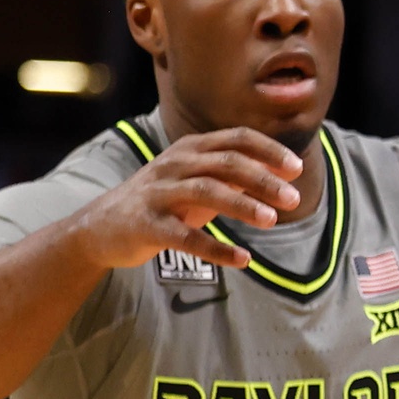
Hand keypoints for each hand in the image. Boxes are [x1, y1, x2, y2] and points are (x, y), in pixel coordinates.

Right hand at [71, 127, 303, 270]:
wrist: (102, 226)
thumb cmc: (163, 201)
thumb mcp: (199, 181)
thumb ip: (237, 177)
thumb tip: (282, 175)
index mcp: (190, 149)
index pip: (236, 139)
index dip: (268, 150)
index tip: (296, 168)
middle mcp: (174, 164)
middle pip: (225, 163)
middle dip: (263, 178)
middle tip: (293, 198)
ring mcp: (159, 193)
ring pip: (206, 191)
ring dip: (242, 204)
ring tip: (272, 221)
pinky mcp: (147, 225)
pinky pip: (186, 237)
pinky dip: (216, 248)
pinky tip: (243, 260)